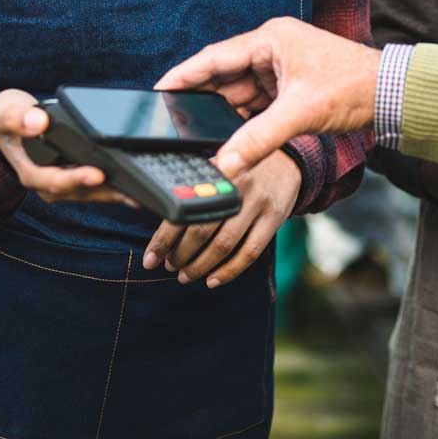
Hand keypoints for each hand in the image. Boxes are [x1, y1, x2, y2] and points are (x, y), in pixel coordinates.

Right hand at [0, 89, 130, 204]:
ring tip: (143, 193)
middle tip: (134, 192)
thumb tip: (38, 122)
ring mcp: (62, 181)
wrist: (7, 124)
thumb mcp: (4, 113)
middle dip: (107, 191)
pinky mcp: (75, 174)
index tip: (98, 174)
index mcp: (30, 171)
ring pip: (92, 191)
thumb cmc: (5, 118)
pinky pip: (96, 183)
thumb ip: (16, 118)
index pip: (56, 180)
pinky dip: (115, 182)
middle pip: (80, 191)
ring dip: (116, 192)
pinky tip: (136, 182)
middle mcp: (47, 182)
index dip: (77, 179)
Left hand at [141, 150, 301, 288]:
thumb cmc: (242, 167)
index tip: (150, 258)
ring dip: (200, 266)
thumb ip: (196, 187)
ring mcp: (257, 202)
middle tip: (169, 266)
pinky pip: (250, 253)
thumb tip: (159, 215)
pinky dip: (229, 271)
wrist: (287, 159)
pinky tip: (213, 280)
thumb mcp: (219, 166)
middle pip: (201, 229)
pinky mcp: (274, 218)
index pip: (182, 209)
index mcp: (215, 170)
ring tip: (185, 275)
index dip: (164, 238)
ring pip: (224, 245)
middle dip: (180, 255)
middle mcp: (236, 185)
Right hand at [154, 17, 380, 178]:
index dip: (183, 74)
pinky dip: (242, 121)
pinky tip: (227, 138)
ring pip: (237, 94)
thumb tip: (225, 164)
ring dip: (222, 115)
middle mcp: (270, 49)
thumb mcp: (299, 114)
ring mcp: (278, 68)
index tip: (156, 88)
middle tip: (169, 122)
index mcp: (269, 39)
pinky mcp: (287, 87)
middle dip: (200, 101)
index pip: (214, 57)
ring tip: (193, 134)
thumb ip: (258, 139)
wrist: (389, 94)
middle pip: (223, 76)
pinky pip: (254, 104)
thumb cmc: (350, 88)